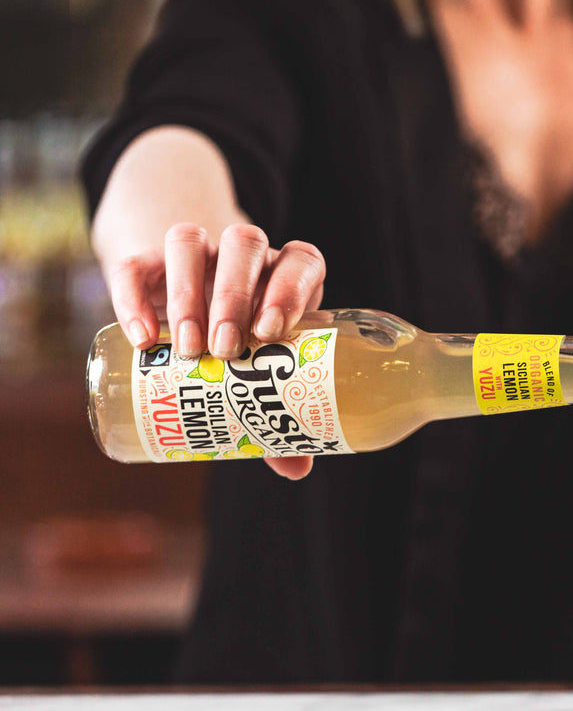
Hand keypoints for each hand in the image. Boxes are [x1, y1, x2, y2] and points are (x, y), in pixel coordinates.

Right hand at [107, 221, 325, 479]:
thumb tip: (297, 469)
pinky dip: (134, 298)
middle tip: (224, 349)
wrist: (192, 304)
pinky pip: (137, 264)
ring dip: (189, 292)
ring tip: (188, 348)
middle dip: (234, 296)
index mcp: (287, 274)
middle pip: (243, 245)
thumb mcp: (263, 370)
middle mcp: (246, 256)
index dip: (290, 287)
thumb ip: (279, 413)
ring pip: (190, 241)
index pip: (300, 260)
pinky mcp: (149, 263)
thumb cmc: (245, 345)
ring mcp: (198, 253)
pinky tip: (141, 338)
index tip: (272, 330)